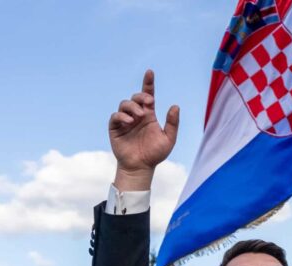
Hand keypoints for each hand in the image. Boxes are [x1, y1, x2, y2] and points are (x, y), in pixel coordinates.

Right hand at [109, 69, 179, 190]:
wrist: (141, 167)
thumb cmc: (155, 154)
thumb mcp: (168, 139)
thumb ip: (172, 123)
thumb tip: (175, 106)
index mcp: (149, 115)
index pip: (148, 95)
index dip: (148, 83)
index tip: (150, 72)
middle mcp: (137, 115)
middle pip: (135, 97)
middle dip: (142, 96)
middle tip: (149, 103)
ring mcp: (125, 120)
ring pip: (124, 104)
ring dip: (132, 106)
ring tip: (139, 116)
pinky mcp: (115, 127)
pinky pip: (116, 116)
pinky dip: (122, 116)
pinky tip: (129, 121)